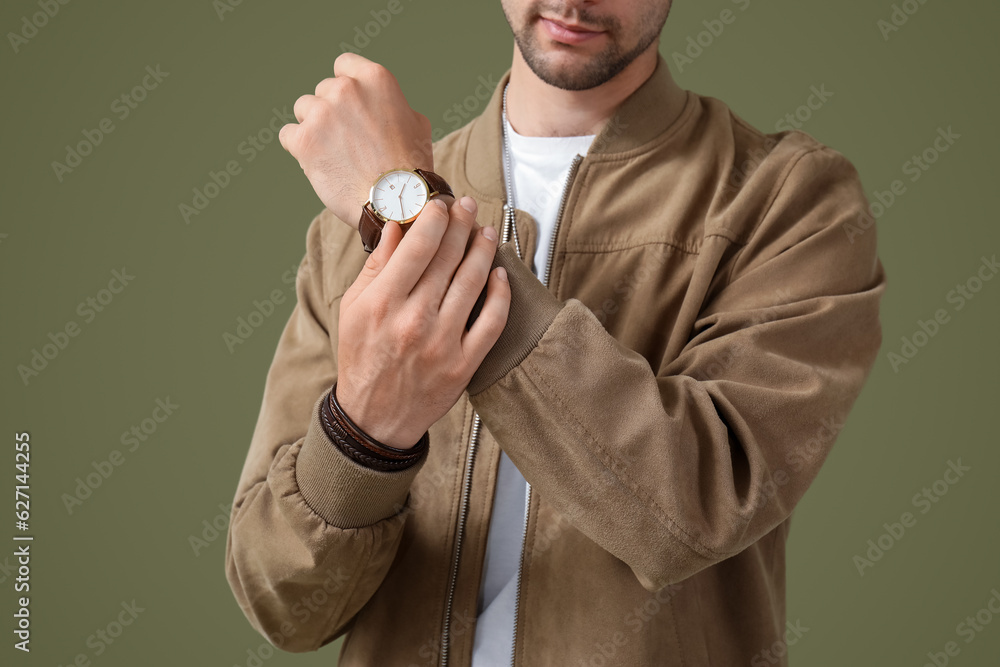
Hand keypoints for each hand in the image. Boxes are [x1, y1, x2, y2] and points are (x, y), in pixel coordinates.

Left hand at [278, 53, 432, 227]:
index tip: (348, 104)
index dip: (345, 86)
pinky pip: (288, 136)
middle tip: (347, 140)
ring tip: (334, 153)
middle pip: (323, 90)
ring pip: (303, 110)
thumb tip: (379, 105)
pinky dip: (299, 148)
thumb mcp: (416, 123)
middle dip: (332, 111)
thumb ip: (391, 104)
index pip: (344, 64)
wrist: (397, 202)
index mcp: (375, 79)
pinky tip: (319, 163)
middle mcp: (345, 89)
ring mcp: (321, 114)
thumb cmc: (411, 166)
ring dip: (314, 127)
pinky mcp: (303, 140)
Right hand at [335, 196, 510, 448]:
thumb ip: (376, 266)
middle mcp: (414, 320)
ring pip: (473, 283)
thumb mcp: (353, 309)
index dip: (434, 217)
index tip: (440, 203)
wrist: (374, 417)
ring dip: (483, 251)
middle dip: (460, 224)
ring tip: (486, 231)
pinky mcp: (464, 364)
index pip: (418, 246)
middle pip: (448, 258)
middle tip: (466, 206)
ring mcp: (443, 343)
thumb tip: (397, 226)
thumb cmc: (362, 357)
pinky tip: (500, 275)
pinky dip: (500, 294)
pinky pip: (492, 322)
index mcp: (383, 303)